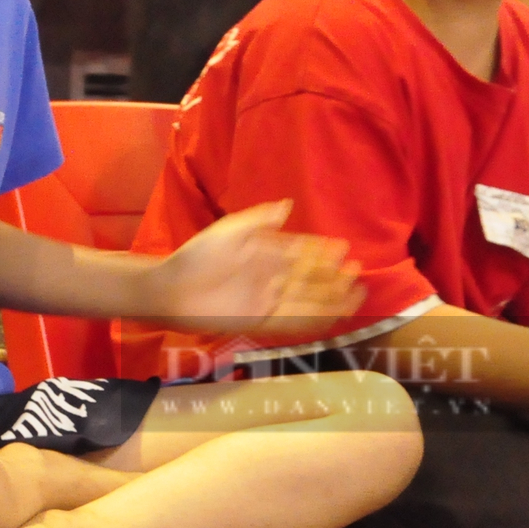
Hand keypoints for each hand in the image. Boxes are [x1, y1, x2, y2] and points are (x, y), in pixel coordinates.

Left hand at [142, 200, 364, 338]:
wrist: (172, 290)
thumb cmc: (198, 256)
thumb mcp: (229, 232)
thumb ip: (259, 220)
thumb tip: (288, 205)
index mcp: (263, 253)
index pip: (299, 252)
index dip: (320, 251)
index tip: (342, 248)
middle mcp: (269, 277)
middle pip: (309, 278)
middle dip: (333, 275)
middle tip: (356, 270)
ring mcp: (267, 300)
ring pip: (307, 300)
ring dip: (331, 297)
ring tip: (356, 292)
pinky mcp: (261, 322)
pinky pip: (294, 322)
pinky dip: (315, 319)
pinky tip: (334, 315)